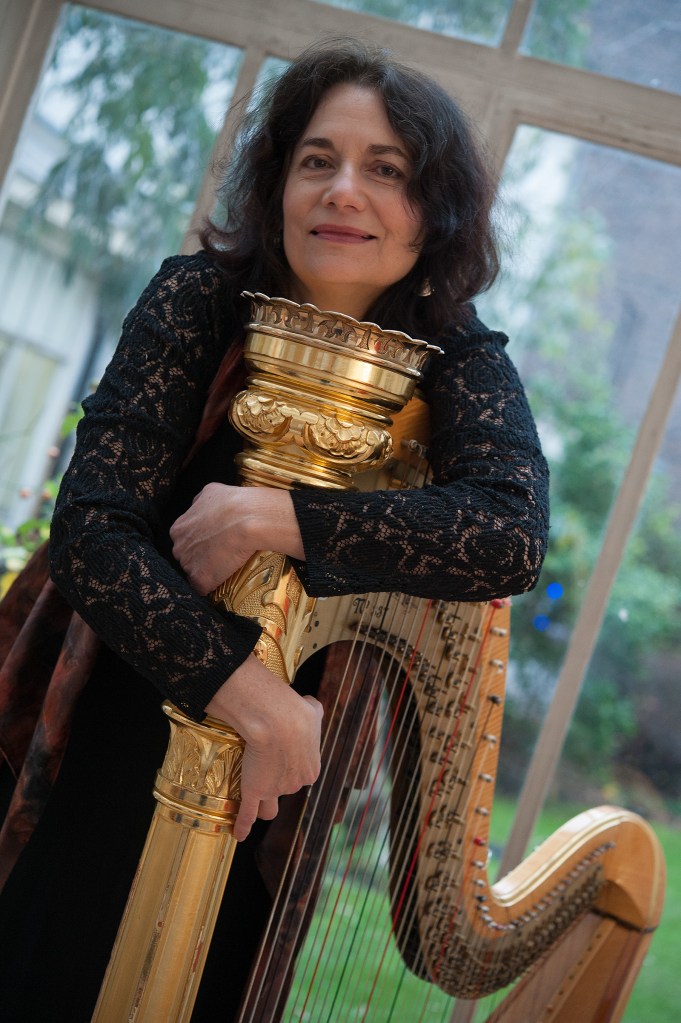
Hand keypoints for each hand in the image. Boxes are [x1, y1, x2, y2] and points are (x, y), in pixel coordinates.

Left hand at [170, 484, 303, 593]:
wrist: (249, 519)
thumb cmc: (233, 503)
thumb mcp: (210, 493)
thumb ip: (198, 504)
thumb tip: (198, 507)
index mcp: (178, 529)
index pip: (185, 540)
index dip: (200, 541)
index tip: (214, 540)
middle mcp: (178, 548)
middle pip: (187, 556)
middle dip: (201, 556)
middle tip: (222, 551)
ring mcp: (188, 566)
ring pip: (196, 571)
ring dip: (208, 569)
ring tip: (228, 563)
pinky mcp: (201, 581)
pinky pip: (204, 587)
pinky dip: (214, 584)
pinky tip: (227, 576)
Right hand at [206, 655, 322, 841]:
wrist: (277, 722)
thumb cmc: (295, 713)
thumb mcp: (311, 710)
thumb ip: (313, 711)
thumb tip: (308, 704)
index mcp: (310, 769)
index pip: (301, 774)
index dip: (292, 766)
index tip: (283, 756)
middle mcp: (295, 784)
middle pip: (285, 789)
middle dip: (278, 781)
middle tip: (267, 768)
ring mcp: (274, 791)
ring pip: (269, 806)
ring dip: (264, 805)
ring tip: (257, 805)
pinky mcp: (255, 792)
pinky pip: (248, 814)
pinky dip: (243, 825)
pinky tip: (239, 834)